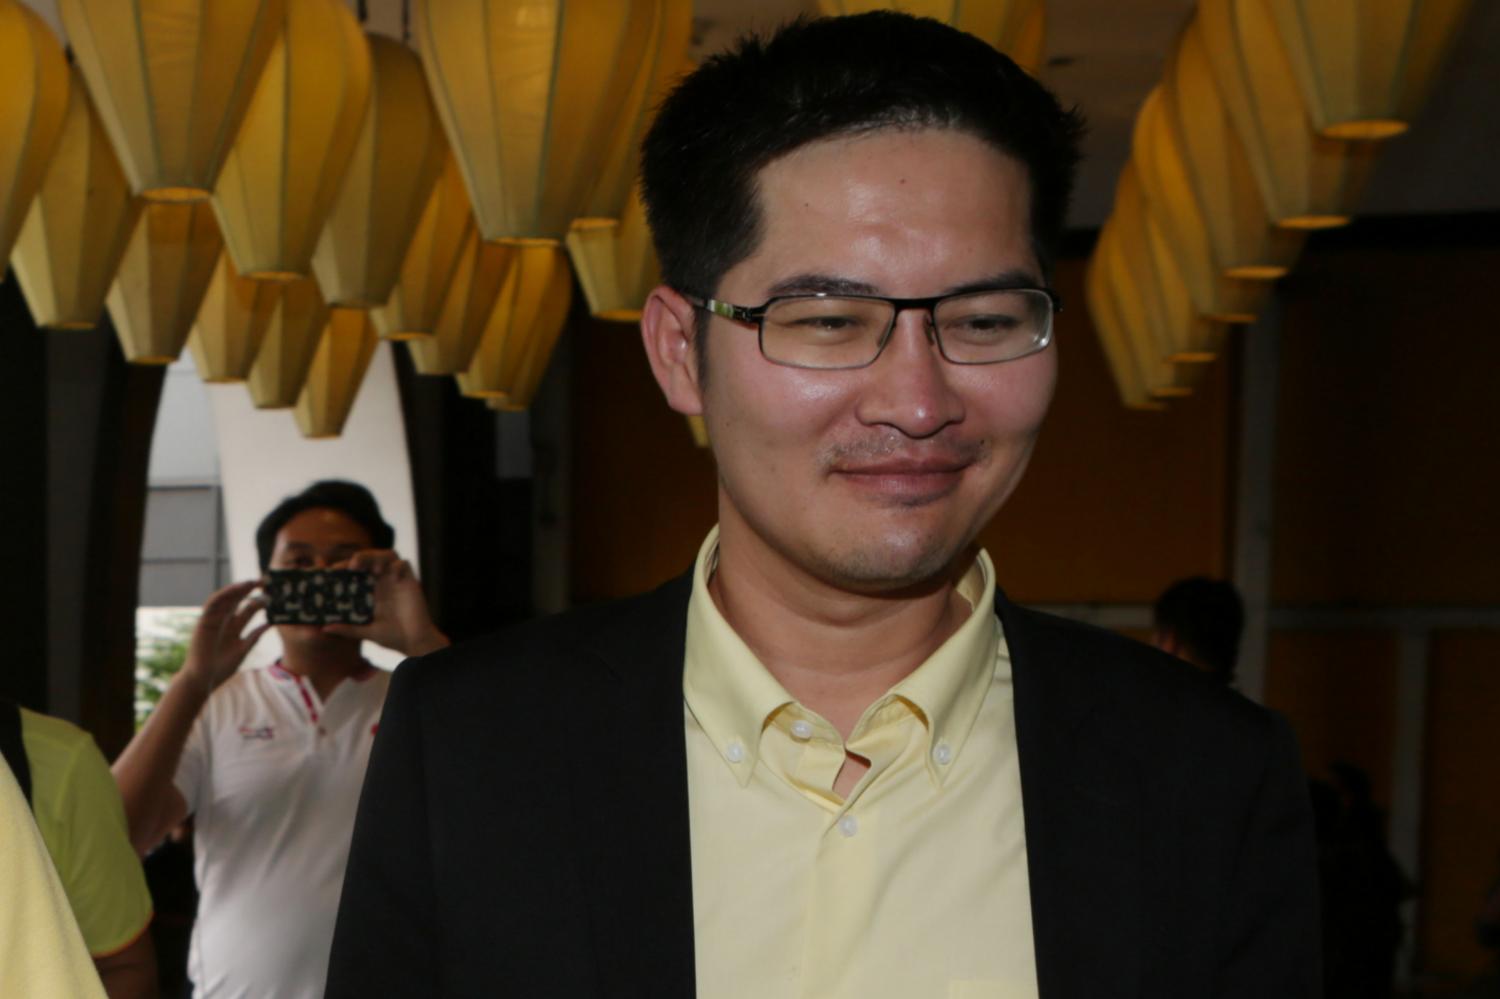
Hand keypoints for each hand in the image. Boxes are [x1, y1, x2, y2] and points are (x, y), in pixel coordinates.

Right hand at [181, 580, 270, 696]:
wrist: (203, 680)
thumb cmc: (222, 667)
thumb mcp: (243, 649)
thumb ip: (255, 636)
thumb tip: (270, 624)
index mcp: (234, 626)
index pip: (247, 608)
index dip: (259, 599)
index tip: (272, 594)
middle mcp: (225, 621)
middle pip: (238, 600)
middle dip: (249, 589)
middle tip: (264, 580)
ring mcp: (214, 621)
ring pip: (225, 599)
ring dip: (237, 589)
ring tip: (250, 582)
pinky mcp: (204, 622)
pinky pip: (212, 605)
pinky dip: (222, 596)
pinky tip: (234, 590)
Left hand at [321, 550, 448, 656]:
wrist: (415, 642)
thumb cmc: (392, 637)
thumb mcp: (367, 632)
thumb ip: (348, 629)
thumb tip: (324, 628)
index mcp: (369, 590)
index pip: (355, 570)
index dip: (343, 566)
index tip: (332, 571)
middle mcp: (382, 582)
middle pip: (370, 558)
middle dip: (361, 557)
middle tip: (353, 566)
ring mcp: (396, 580)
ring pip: (387, 555)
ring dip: (378, 557)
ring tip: (375, 570)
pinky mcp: (410, 581)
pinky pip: (404, 564)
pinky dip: (398, 566)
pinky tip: (394, 577)